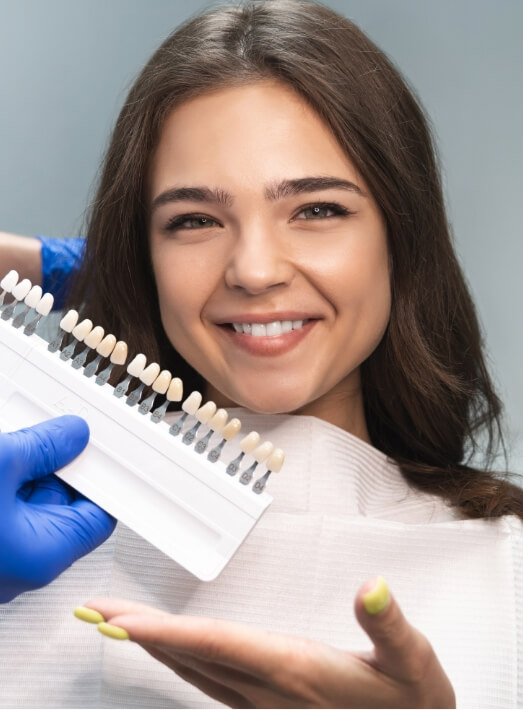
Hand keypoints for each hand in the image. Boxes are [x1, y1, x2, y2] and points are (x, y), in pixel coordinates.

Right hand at [0, 415, 115, 602]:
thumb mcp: (0, 466)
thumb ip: (42, 448)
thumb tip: (69, 436)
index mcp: (42, 555)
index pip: (100, 514)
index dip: (104, 476)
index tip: (101, 449)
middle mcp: (20, 565)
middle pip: (60, 505)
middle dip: (54, 468)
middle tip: (46, 438)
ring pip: (27, 505)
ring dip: (23, 475)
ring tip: (10, 452)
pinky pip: (5, 509)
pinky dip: (5, 485)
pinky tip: (1, 461)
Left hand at [82, 578, 454, 707]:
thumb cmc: (411, 700)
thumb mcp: (412, 661)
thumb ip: (388, 624)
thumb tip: (372, 587)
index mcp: (294, 670)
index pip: (218, 645)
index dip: (166, 633)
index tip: (122, 621)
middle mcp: (269, 690)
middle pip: (191, 656)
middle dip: (140, 632)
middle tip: (97, 612)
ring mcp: (264, 703)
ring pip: (195, 671)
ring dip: (153, 646)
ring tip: (120, 623)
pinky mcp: (268, 704)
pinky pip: (209, 682)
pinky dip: (180, 660)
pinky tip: (172, 650)